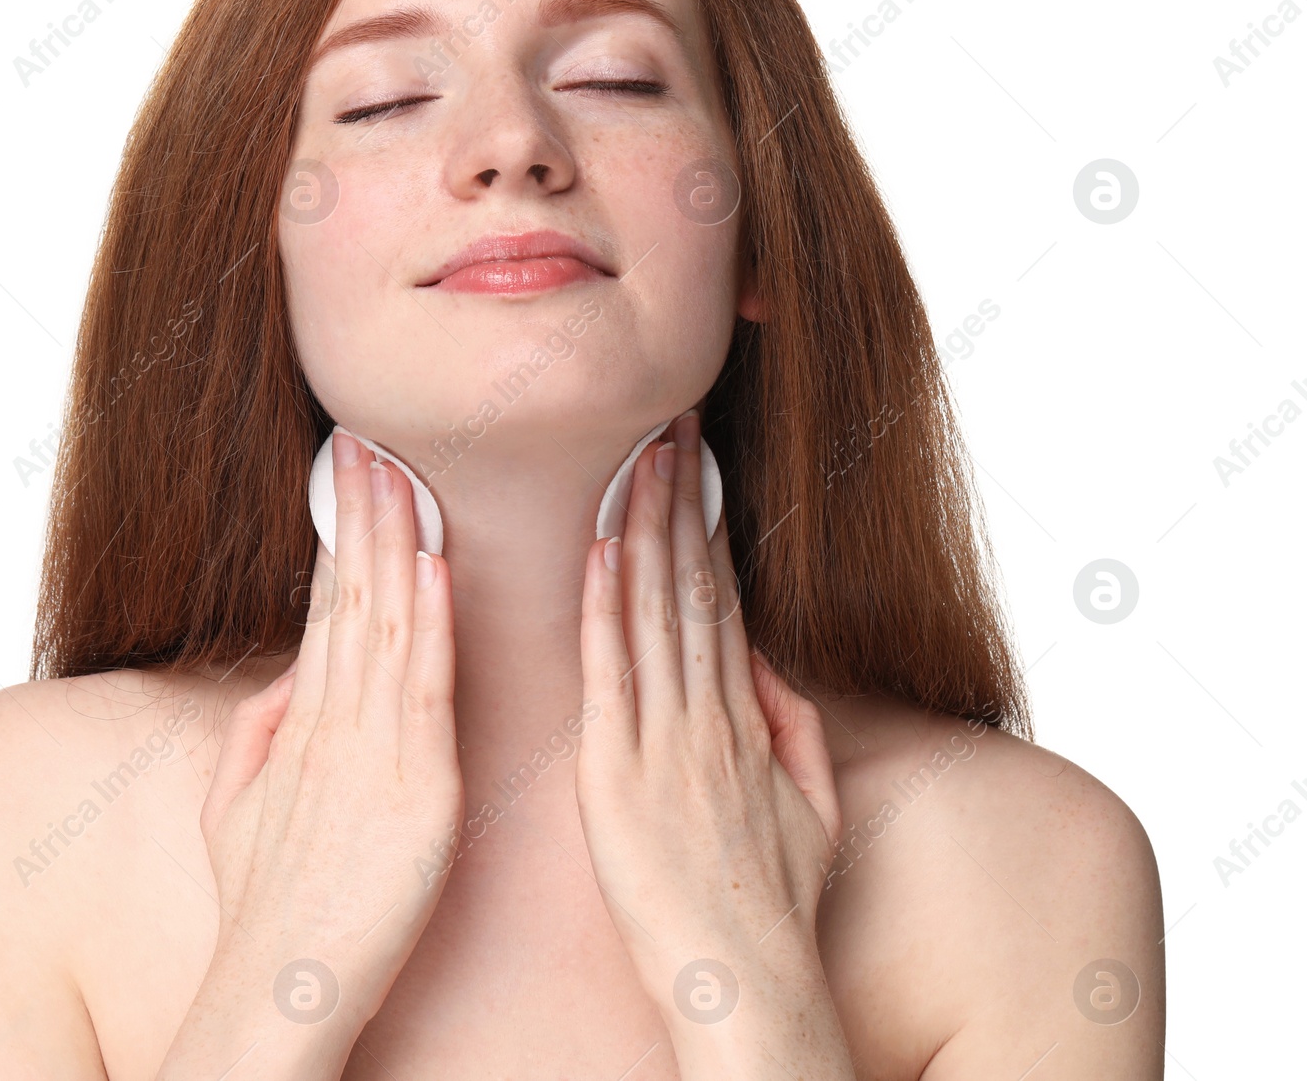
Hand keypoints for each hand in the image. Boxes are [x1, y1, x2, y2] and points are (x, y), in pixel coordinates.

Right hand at [192, 431, 463, 1053]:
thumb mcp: (242, 809)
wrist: (275, 987)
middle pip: (350, 596)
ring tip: (398, 468)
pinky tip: (431, 563)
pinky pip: (422, 688)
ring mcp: (372, 748)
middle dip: (359, 514)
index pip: (328, 607)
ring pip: (383, 621)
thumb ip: (261, 732)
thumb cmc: (266, 907)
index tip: (350, 478)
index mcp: (306, 722)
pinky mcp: (415, 786)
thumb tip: (288, 674)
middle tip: (367, 441)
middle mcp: (334, 720)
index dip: (341, 538)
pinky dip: (428, 622)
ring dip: (393, 539)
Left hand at [574, 410, 850, 1073]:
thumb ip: (794, 729)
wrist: (747, 981)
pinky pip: (611, 671)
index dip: (708, 531)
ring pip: (654, 612)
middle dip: (681, 504)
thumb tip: (768, 666)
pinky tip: (602, 545)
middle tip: (671, 431)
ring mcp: (663, 741)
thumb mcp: (810, 810)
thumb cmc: (775, 907)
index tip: (698, 471)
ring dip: (647, 528)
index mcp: (745, 720)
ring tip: (642, 457)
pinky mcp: (616, 774)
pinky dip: (606, 604)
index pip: (721, 602)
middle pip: (692, 589)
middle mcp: (708, 715)